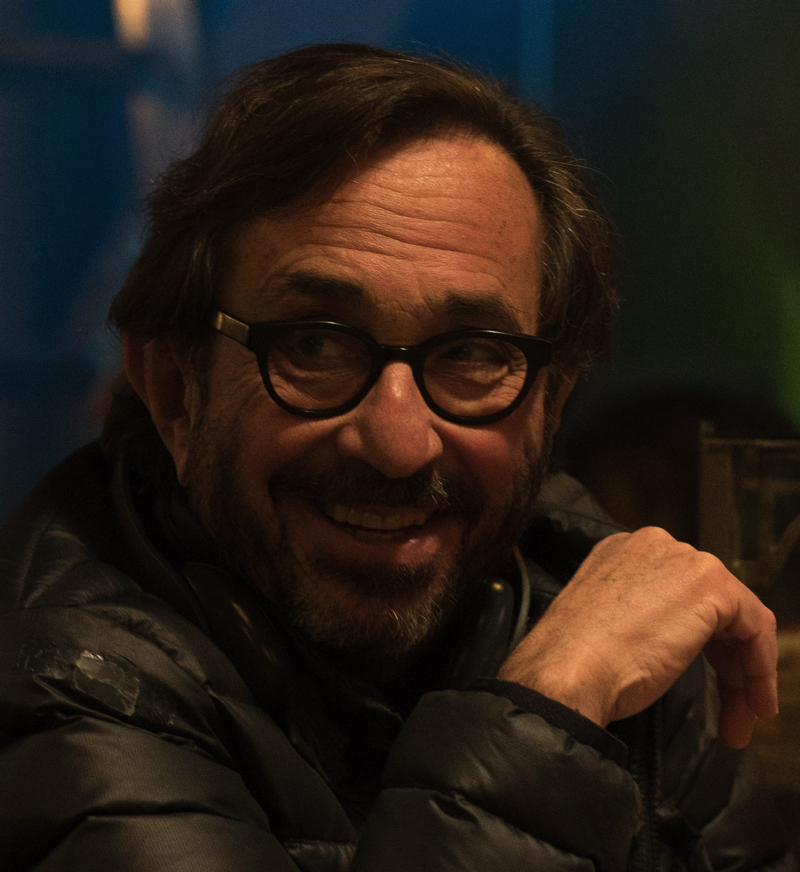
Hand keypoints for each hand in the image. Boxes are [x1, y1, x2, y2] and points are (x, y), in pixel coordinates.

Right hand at [498, 527, 777, 747]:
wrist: (565, 670)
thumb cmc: (574, 662)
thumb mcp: (605, 628)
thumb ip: (638, 620)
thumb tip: (664, 645)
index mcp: (620, 554)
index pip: (677, 594)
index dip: (698, 644)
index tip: (704, 682)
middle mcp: (653, 547)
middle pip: (710, 605)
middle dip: (725, 663)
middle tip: (731, 710)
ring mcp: (681, 560)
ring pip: (735, 617)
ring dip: (744, 673)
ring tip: (741, 719)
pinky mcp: (709, 584)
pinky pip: (754, 624)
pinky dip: (759, 666)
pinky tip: (752, 700)